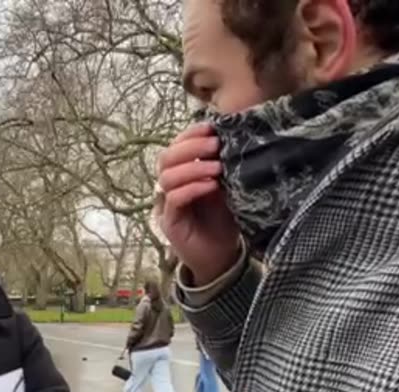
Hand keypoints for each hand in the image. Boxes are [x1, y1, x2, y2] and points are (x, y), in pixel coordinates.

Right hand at [155, 122, 241, 283]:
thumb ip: (223, 166)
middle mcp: (169, 187)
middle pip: (166, 158)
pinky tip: (211, 185)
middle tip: (215, 146)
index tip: (212, 128)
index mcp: (181, 174)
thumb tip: (232, 138)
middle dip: (191, 147)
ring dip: (193, 168)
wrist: (223, 256)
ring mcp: (166, 205)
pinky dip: (192, 188)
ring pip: (167, 177)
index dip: (190, 135)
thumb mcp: (227, 187)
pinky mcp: (170, 222)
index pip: (175, 147)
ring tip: (217, 168)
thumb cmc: (224, 220)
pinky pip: (173, 199)